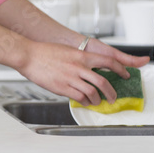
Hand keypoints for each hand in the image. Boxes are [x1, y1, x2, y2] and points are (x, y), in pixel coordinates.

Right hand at [15, 40, 148, 105]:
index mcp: (81, 55)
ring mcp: (70, 78)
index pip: (109, 61)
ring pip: (92, 93)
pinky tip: (85, 102)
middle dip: (111, 92)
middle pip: (103, 82)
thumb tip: (90, 67)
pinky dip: (85, 102)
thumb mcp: (68, 50)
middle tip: (113, 97)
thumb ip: (80, 59)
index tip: (125, 74)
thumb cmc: (45, 52)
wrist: (28, 55)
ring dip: (98, 100)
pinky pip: (79, 98)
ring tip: (98, 102)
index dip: (120, 69)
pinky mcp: (62, 87)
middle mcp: (78, 67)